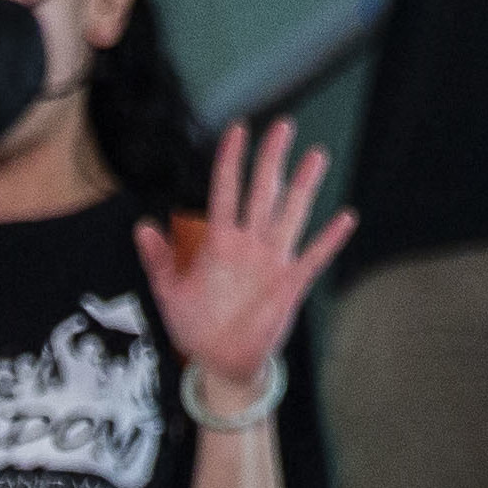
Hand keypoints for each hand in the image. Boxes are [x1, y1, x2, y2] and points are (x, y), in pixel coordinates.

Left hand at [141, 116, 354, 395]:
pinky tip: (345, 218)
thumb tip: (143, 226)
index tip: (238, 130)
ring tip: (316, 156)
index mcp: (219, 242)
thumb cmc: (196, 325)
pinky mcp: (290, 283)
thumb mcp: (169, 292)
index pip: (225, 190)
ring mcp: (272, 260)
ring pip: (290, 215)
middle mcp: (248, 244)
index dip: (231, 160)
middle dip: (271, 159)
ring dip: (303, 187)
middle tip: (282, 126)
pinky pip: (313, 257)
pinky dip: (329, 239)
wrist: (221, 361)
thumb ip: (159, 259)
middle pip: (262, 192)